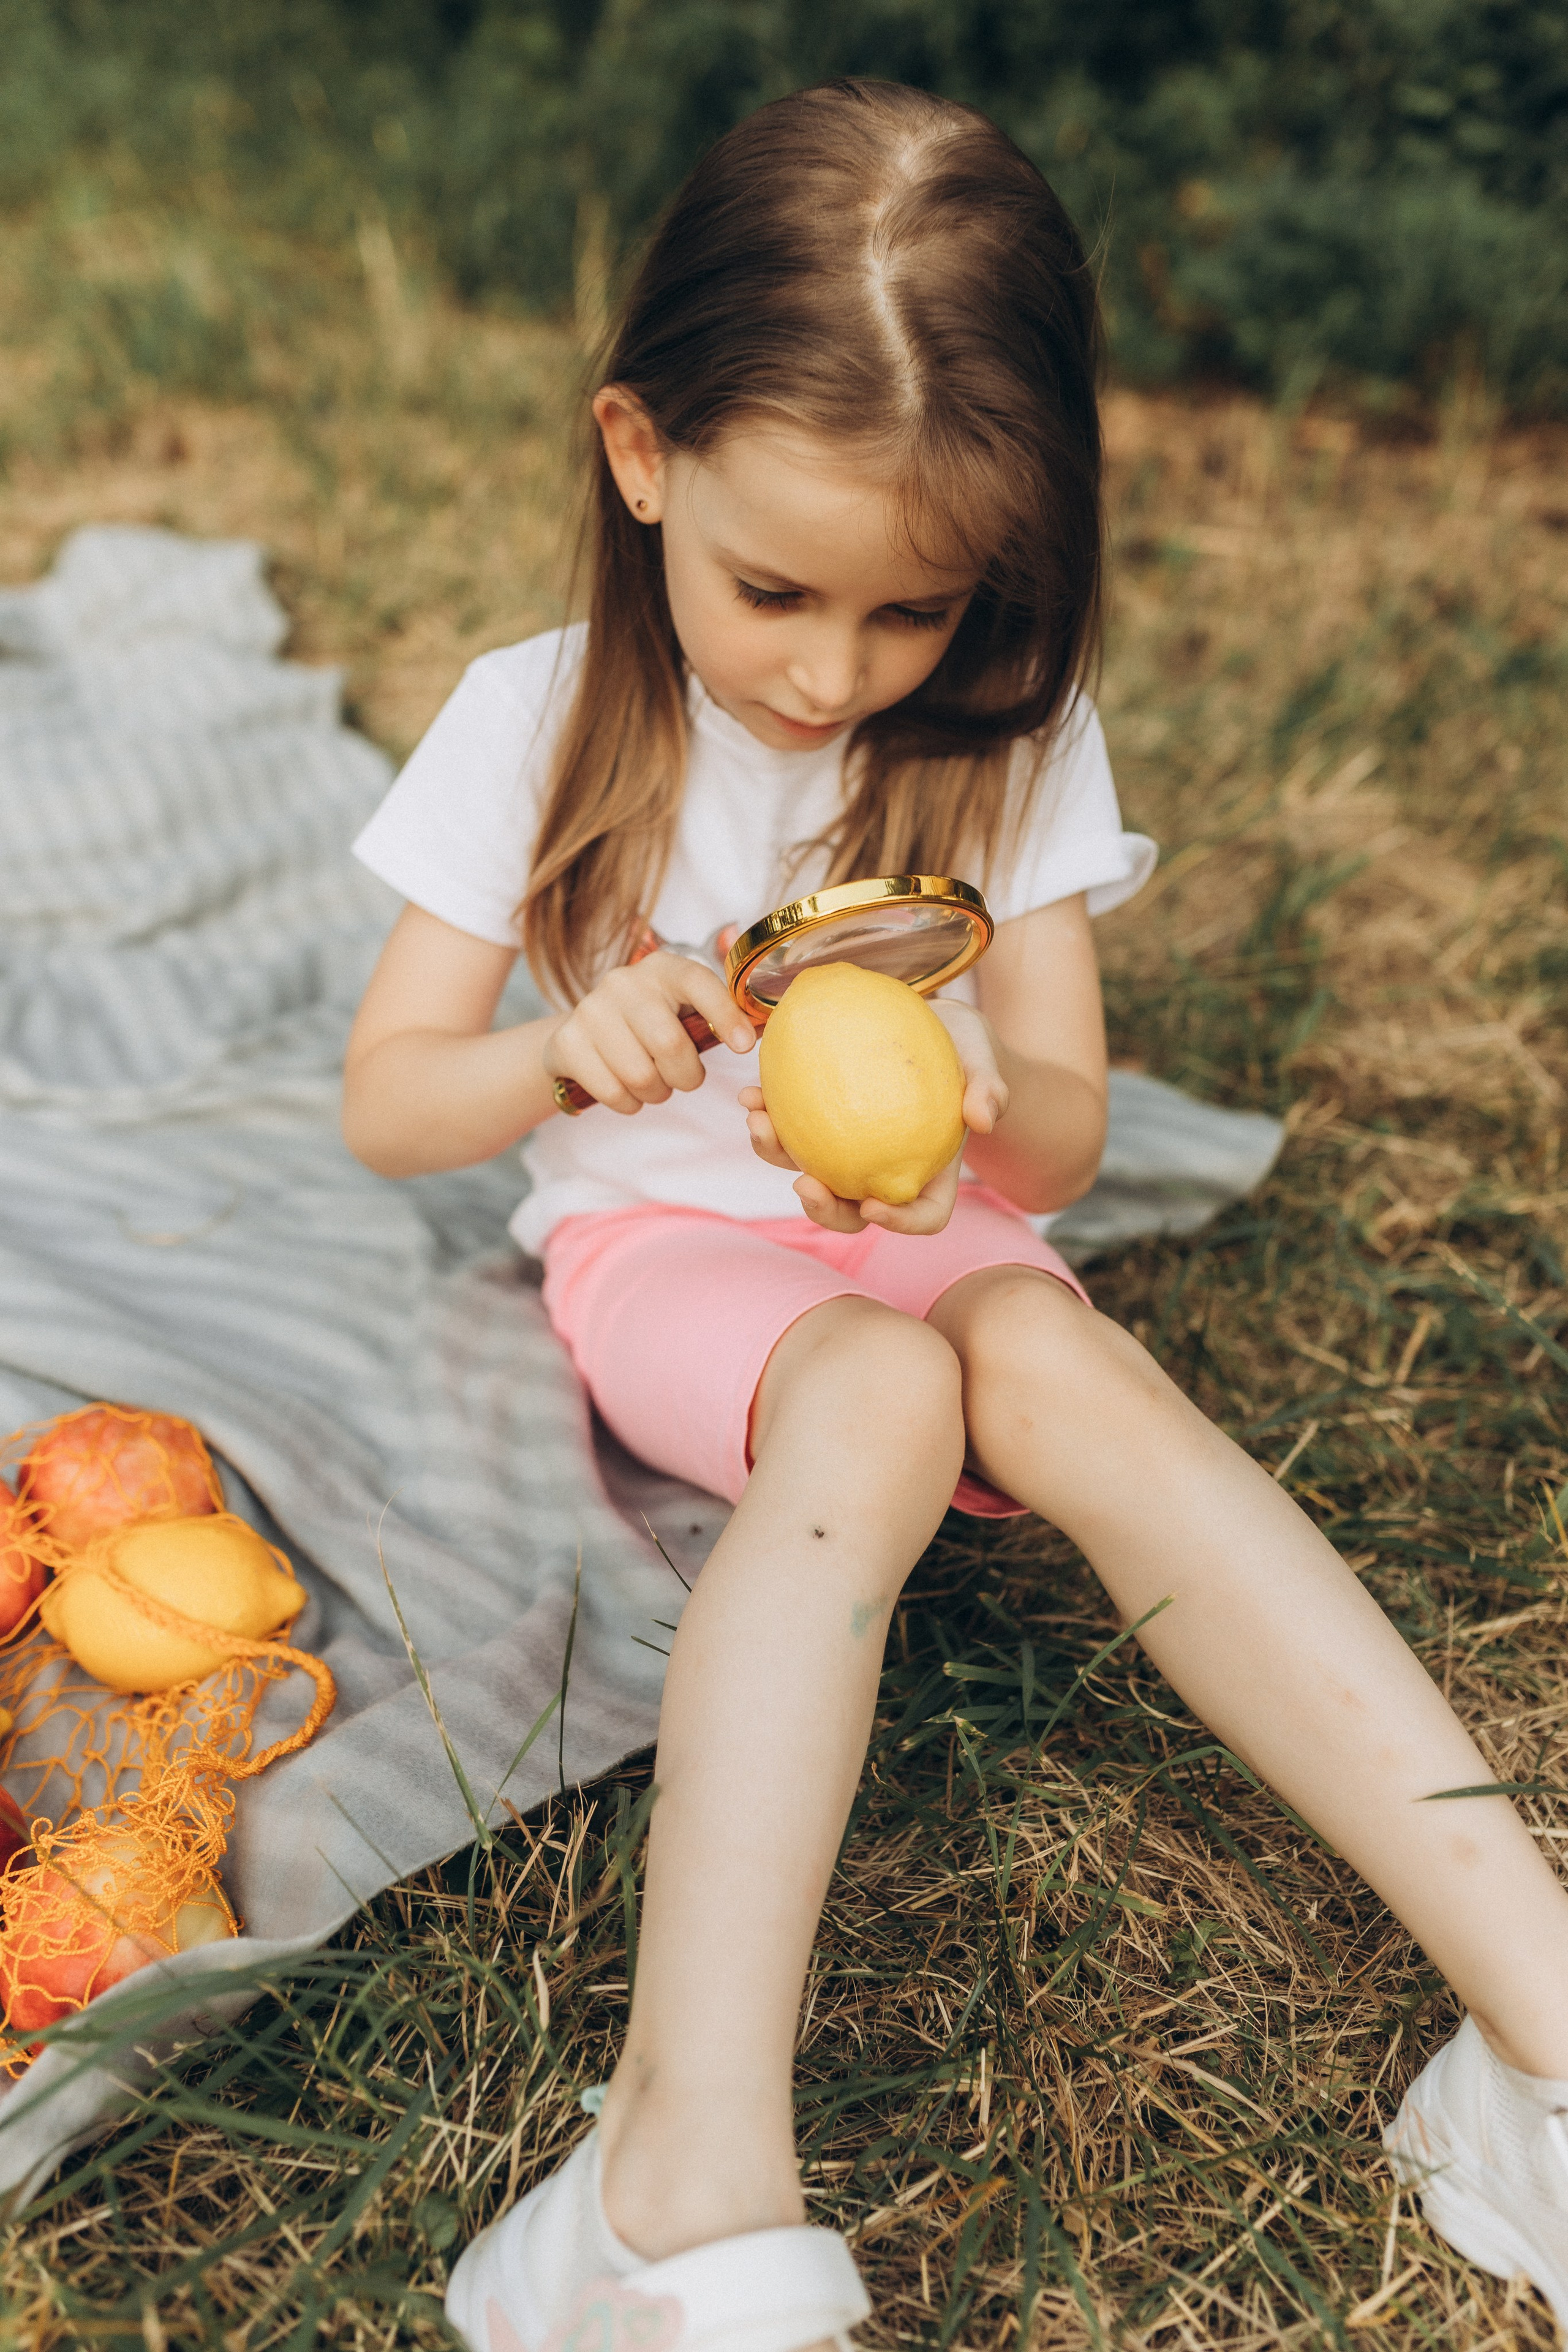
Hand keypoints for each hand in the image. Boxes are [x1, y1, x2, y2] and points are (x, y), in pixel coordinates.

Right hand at [544, 953, 755, 1115]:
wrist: (578, 1037)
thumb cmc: (646, 1027)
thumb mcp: (680, 1011)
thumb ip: (714, 1017)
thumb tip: (760, 1032)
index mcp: (662, 969)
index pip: (698, 983)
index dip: (725, 1015)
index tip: (745, 1046)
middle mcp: (624, 982)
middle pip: (670, 1044)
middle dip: (686, 1076)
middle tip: (684, 1079)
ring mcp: (590, 1010)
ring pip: (641, 1076)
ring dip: (656, 1093)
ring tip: (653, 1083)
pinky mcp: (567, 1043)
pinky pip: (613, 1092)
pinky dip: (628, 1103)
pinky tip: (627, 1090)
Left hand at [739, 998, 1009, 1235]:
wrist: (932, 1025)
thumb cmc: (964, 1049)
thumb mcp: (984, 1060)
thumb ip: (990, 1087)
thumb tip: (983, 1117)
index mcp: (933, 1172)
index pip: (924, 1216)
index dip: (899, 1224)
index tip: (872, 1207)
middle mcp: (885, 1171)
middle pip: (854, 1213)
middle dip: (823, 1209)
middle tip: (802, 1185)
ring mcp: (848, 1149)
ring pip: (808, 1172)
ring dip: (777, 1155)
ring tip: (758, 1122)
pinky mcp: (821, 1121)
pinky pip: (789, 1130)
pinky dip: (769, 1116)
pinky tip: (752, 1092)